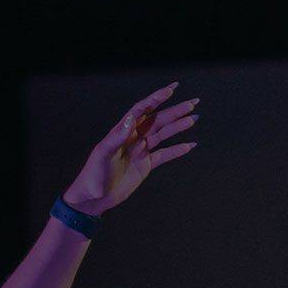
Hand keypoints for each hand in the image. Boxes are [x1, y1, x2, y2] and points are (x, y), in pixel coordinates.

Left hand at [62, 82, 198, 215]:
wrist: (93, 198)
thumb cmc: (93, 175)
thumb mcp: (103, 154)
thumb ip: (117, 137)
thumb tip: (131, 119)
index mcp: (122, 131)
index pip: (142, 110)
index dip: (156, 99)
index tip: (171, 90)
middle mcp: (133, 138)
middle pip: (157, 120)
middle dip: (175, 110)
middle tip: (193, 102)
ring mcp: (140, 151)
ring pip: (163, 134)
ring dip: (178, 126)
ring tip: (194, 118)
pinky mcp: (145, 165)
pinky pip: (164, 155)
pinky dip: (177, 150)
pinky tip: (190, 145)